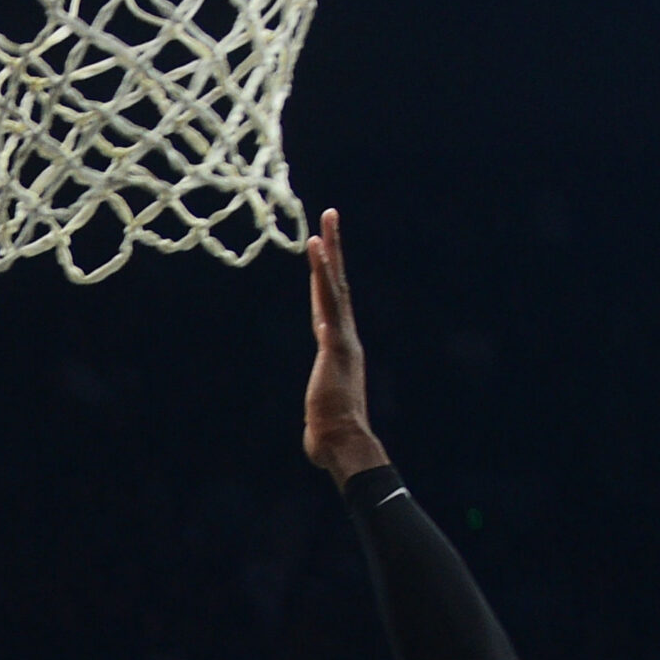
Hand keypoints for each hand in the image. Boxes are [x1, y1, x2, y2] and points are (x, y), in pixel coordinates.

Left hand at [302, 207, 389, 482]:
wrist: (343, 443)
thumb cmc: (330, 437)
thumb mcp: (320, 415)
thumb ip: (319, 413)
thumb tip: (315, 435)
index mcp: (339, 349)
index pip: (328, 305)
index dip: (323, 278)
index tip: (319, 253)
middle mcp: (344, 337)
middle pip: (336, 284)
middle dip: (333, 250)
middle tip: (330, 216)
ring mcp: (342, 337)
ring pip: (335, 285)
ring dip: (330, 251)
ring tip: (325, 221)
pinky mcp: (335, 341)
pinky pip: (328, 300)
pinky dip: (323, 273)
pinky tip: (317, 250)